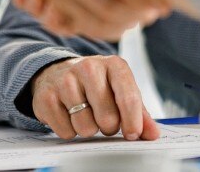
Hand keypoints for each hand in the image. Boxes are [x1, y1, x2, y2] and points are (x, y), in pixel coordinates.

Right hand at [30, 56, 160, 140]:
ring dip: (88, 129)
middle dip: (108, 127)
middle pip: (107, 118)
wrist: (57, 73)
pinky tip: (68, 114)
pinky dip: (69, 130)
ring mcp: (65, 81)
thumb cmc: (96, 85)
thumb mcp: (119, 91)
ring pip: (86, 127)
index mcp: (113, 65)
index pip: (128, 97)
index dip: (133, 121)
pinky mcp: (46, 96)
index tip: (133, 134)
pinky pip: (65, 131)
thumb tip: (152, 134)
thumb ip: (139, 113)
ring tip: (84, 114)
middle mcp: (88, 68)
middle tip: (103, 118)